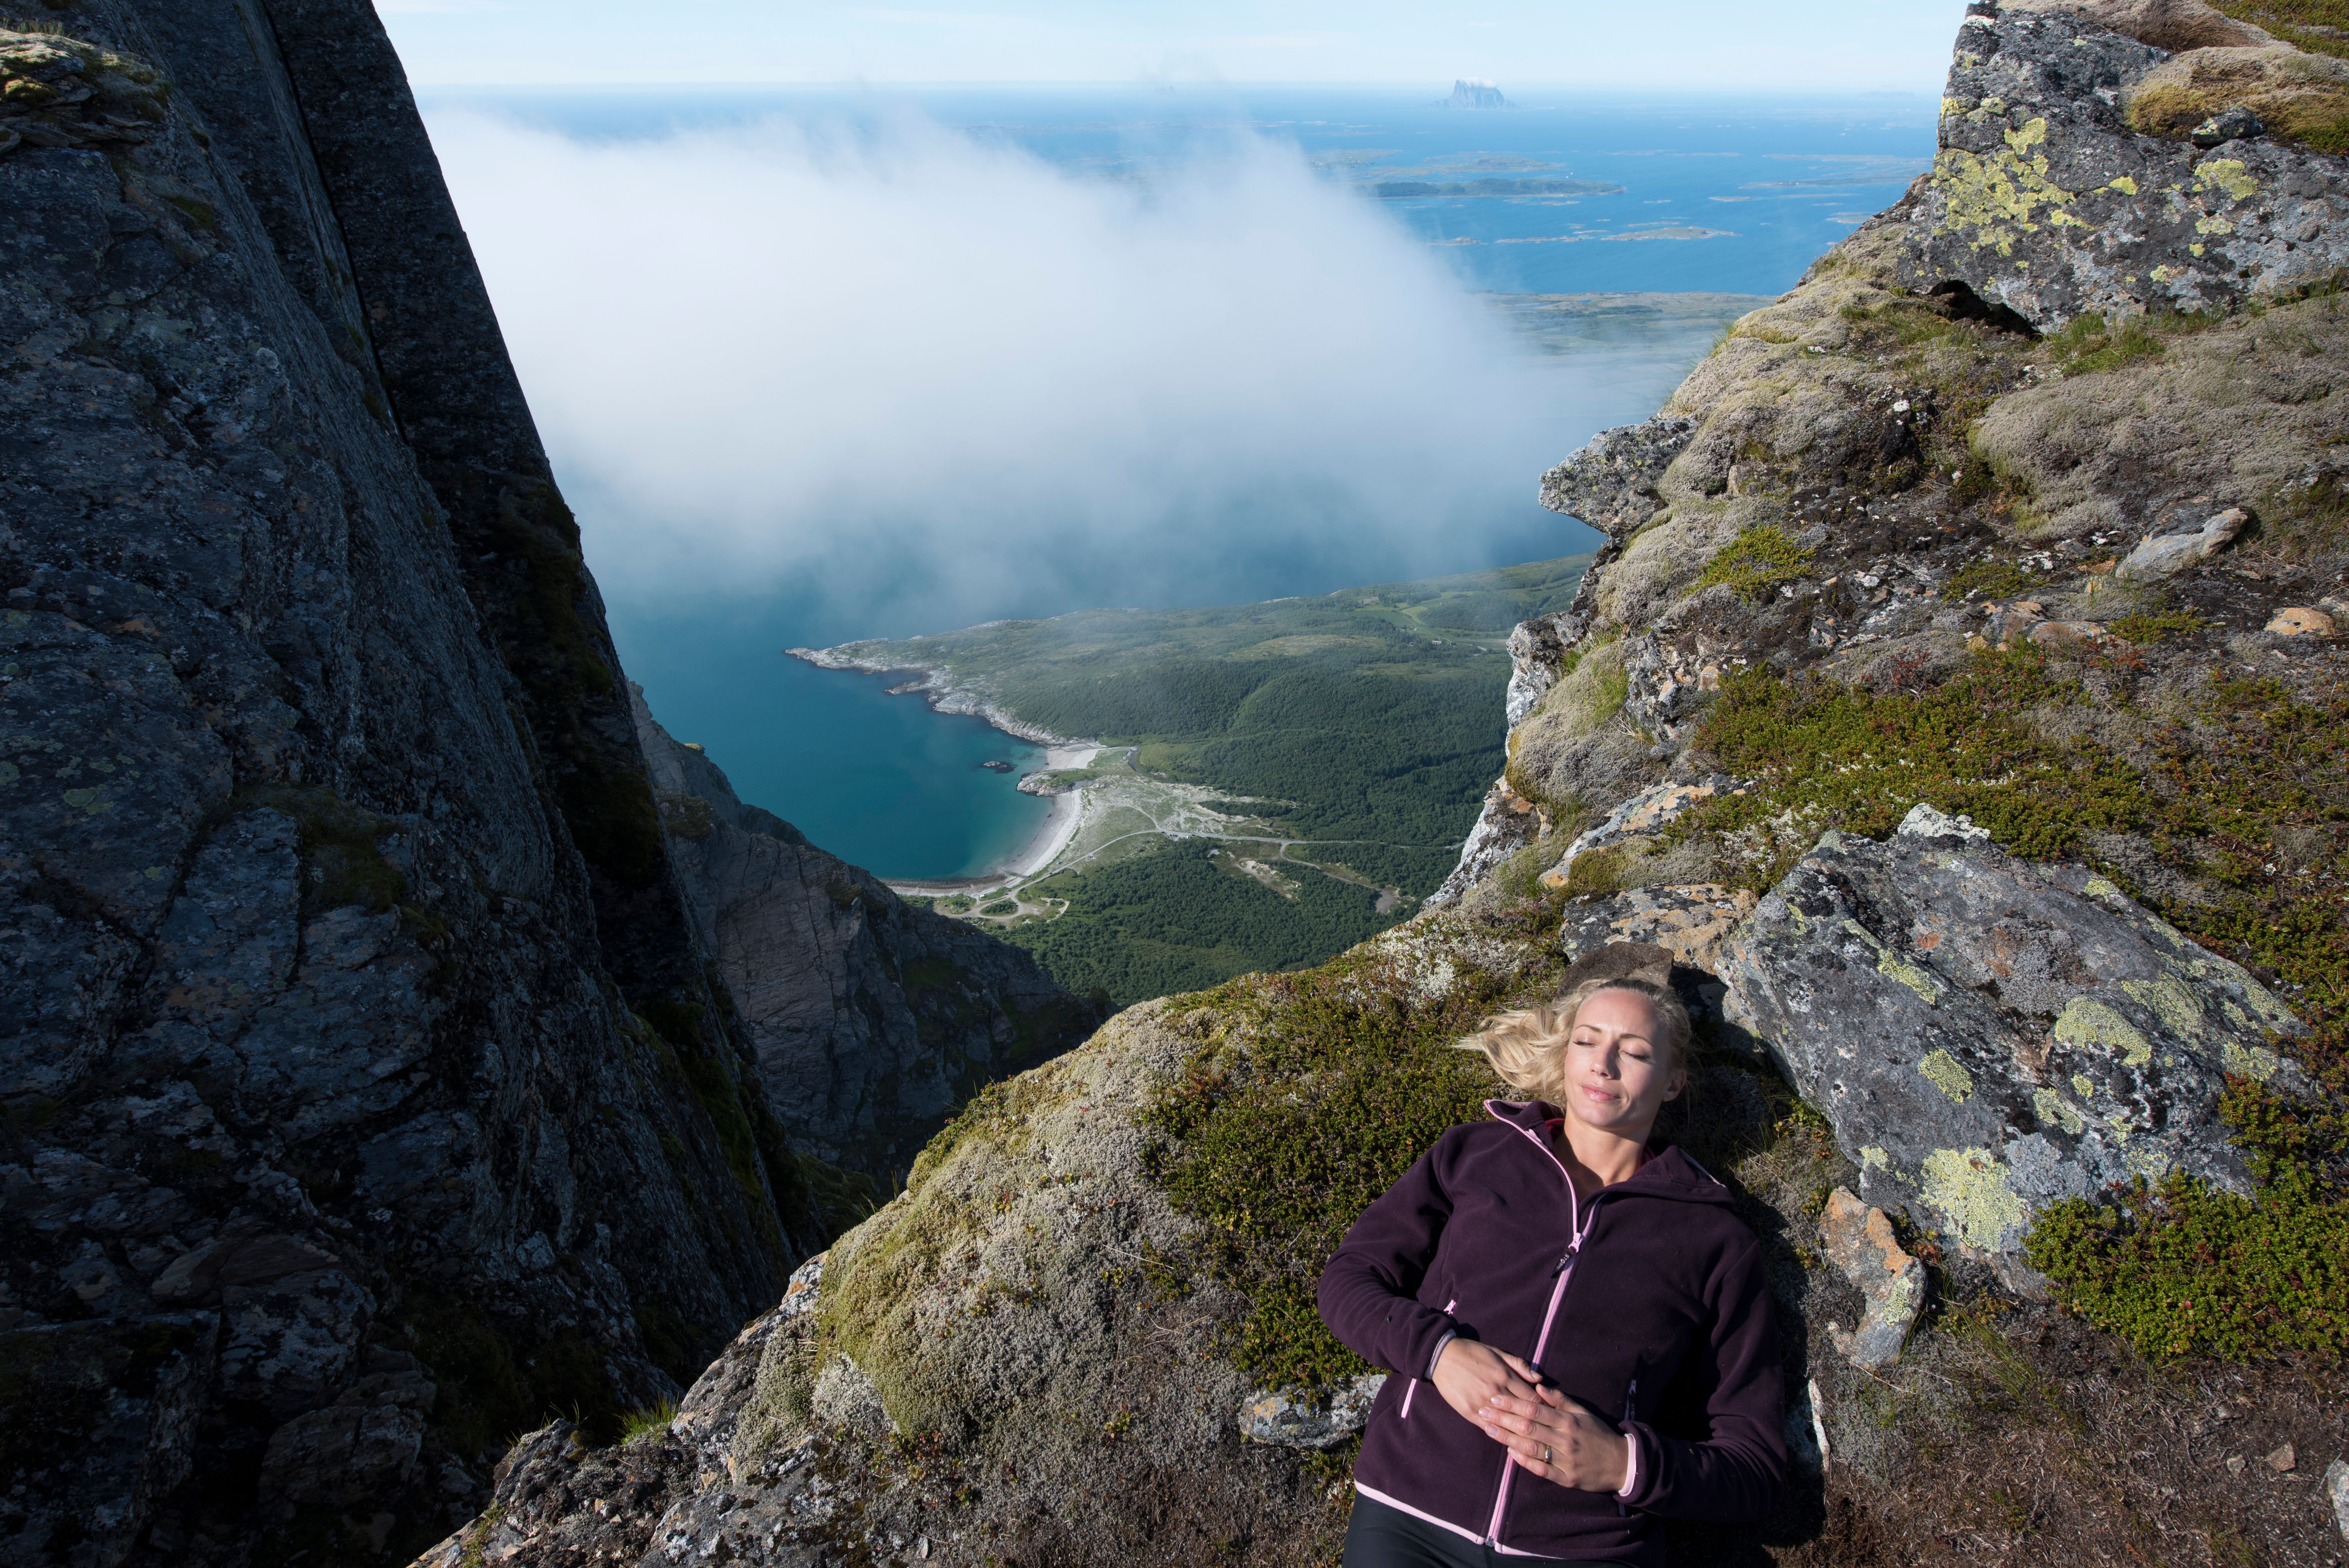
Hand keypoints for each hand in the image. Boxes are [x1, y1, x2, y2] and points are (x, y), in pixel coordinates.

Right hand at [1428, 1338, 1540, 1430]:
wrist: (1442, 1356)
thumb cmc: (1472, 1353)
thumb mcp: (1498, 1353)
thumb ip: (1519, 1365)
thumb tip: (1539, 1378)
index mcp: (1505, 1375)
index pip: (1532, 1398)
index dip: (1544, 1408)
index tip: (1551, 1415)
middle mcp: (1496, 1391)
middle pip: (1522, 1414)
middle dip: (1536, 1424)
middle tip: (1547, 1434)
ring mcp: (1482, 1402)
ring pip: (1507, 1423)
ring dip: (1520, 1434)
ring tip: (1533, 1443)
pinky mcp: (1469, 1411)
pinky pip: (1489, 1427)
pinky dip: (1500, 1434)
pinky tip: (1509, 1440)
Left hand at [1475, 1376, 1631, 1494]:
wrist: (1621, 1463)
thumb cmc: (1598, 1434)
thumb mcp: (1583, 1412)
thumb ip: (1560, 1399)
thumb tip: (1538, 1385)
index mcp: (1568, 1421)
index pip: (1534, 1409)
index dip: (1512, 1403)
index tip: (1494, 1397)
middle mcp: (1565, 1439)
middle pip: (1528, 1427)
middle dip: (1503, 1418)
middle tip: (1482, 1410)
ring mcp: (1565, 1460)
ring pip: (1531, 1448)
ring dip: (1507, 1438)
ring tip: (1489, 1429)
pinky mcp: (1566, 1479)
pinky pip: (1542, 1470)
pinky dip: (1524, 1462)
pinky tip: (1509, 1453)